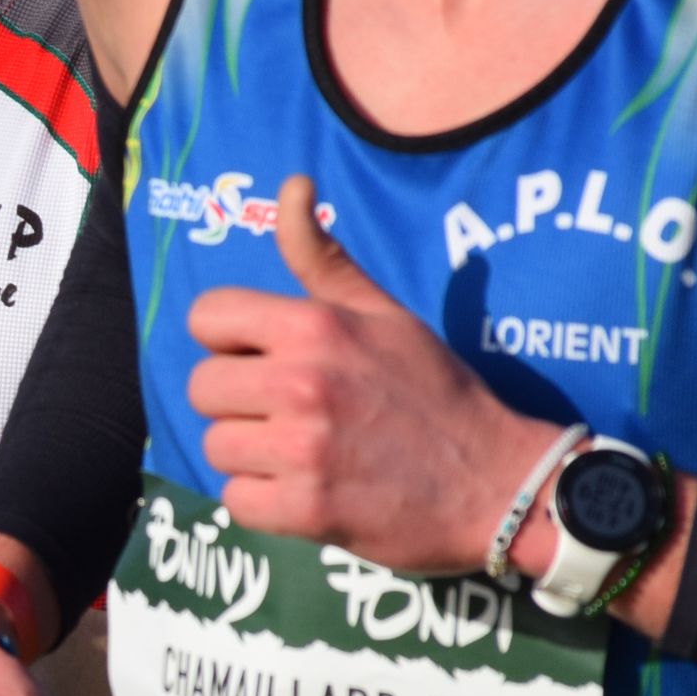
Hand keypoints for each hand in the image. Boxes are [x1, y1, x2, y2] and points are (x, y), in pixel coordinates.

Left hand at [185, 175, 557, 572]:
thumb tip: (291, 185)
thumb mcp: (384, 314)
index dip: (226, 340)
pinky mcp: (305, 510)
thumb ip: (323, 258)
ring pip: (215, 446)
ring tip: (299, 453)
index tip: (260, 358)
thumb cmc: (435, 393)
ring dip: (249, 456)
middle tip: (284, 413)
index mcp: (316, 327)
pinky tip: (304, 491)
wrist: (494, 485)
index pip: (207, 317)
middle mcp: (303, 383)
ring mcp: (302, 450)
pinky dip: (263, 503)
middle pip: (202, 387)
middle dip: (235, 402)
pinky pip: (235, 501)